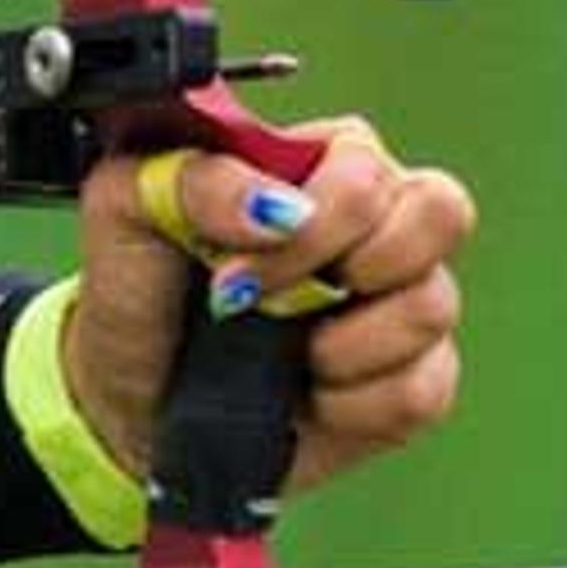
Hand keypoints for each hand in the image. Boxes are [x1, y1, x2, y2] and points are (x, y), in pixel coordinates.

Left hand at [61, 115, 474, 496]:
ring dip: (341, 346)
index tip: (233, 269)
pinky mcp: (412, 381)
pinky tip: (310, 396)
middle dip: (350, 268)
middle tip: (269, 304)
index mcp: (318, 163)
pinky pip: (424, 389)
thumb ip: (195, 178)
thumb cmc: (136, 287)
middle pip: (440, 213)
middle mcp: (378, 223)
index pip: (368, 167)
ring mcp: (403, 303)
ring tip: (284, 353)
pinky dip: (354, 404)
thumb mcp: (126, 206)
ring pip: (433, 306)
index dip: (315, 222)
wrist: (128, 395)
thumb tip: (277, 207)